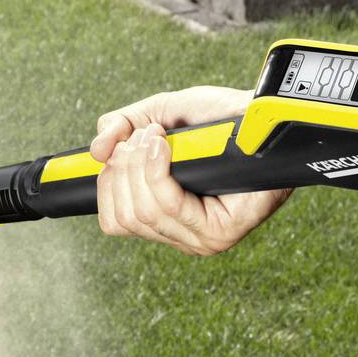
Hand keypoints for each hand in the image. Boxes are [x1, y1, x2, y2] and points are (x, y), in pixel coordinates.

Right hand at [91, 86, 291, 256]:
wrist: (262, 116)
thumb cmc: (219, 118)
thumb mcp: (159, 115)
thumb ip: (122, 127)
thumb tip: (94, 152)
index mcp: (165, 220)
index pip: (113, 221)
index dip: (108, 182)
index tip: (120, 148)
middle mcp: (182, 237)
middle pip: (125, 216)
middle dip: (124, 168)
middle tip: (145, 136)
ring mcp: (201, 241)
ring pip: (143, 212)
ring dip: (140, 164)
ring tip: (159, 136)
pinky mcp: (219, 234)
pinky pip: (168, 206)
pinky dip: (158, 171)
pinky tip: (165, 147)